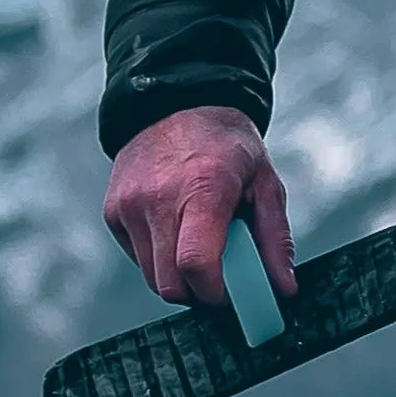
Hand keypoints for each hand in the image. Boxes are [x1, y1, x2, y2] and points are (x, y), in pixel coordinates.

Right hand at [104, 105, 298, 308]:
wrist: (176, 102)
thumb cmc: (227, 144)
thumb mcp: (264, 182)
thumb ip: (274, 238)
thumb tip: (283, 288)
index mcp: (203, 188)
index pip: (197, 264)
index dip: (216, 293)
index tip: (233, 294)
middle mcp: (158, 199)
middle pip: (171, 283)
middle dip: (198, 292)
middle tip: (220, 275)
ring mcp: (129, 206)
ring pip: (152, 277)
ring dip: (178, 276)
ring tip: (199, 243)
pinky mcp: (112, 212)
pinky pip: (137, 258)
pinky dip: (158, 257)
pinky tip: (175, 229)